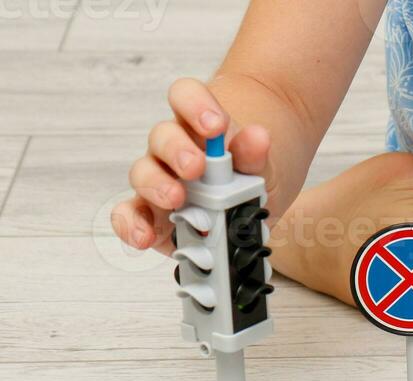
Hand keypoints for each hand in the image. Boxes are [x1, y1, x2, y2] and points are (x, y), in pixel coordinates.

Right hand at [112, 78, 273, 254]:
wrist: (254, 206)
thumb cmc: (252, 176)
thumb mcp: (264, 167)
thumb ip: (257, 155)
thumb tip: (258, 137)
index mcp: (199, 126)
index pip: (185, 97)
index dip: (196, 105)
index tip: (216, 125)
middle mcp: (173, 150)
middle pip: (161, 137)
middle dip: (177, 150)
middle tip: (196, 167)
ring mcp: (160, 181)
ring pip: (143, 173)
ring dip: (156, 185)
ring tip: (177, 200)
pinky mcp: (154, 215)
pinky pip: (132, 215)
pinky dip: (132, 224)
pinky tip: (144, 236)